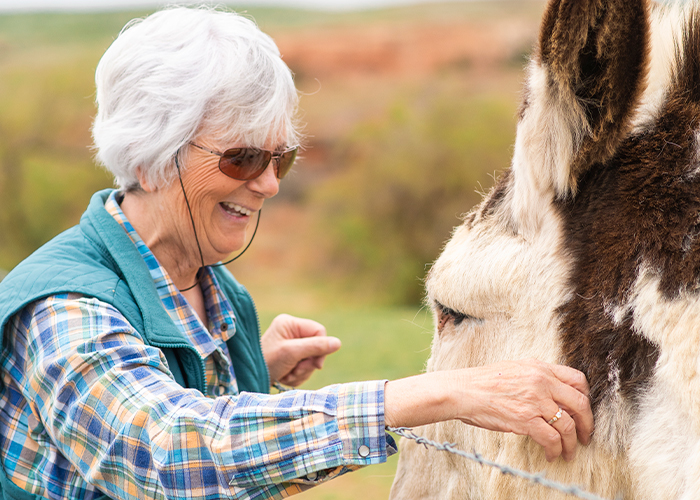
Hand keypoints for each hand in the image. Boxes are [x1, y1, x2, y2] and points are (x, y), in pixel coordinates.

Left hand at [261, 314, 340, 386]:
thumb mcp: (292, 353)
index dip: (321, 348)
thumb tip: (338, 343)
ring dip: (302, 372)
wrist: (250, 378)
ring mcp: (290, 345)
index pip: (319, 331)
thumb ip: (315, 347)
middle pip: (316, 347)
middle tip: (294, 370)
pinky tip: (285, 378)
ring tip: (287, 375)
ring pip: (311, 360)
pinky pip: (303, 367)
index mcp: (290, 323)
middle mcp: (290, 332)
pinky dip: (297, 376)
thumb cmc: (267, 362)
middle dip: (308, 363)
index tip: (315, 364)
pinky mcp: (289, 358)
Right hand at [384, 359, 592, 461]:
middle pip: (580, 404)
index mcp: (539, 367)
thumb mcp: (514, 369)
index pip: (577, 379)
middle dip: (587, 423)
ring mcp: (535, 401)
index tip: (583, 410)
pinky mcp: (525, 420)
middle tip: (586, 435)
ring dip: (572, 443)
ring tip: (569, 452)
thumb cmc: (483, 381)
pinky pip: (551, 439)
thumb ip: (536, 377)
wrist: (463, 390)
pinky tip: (552, 455)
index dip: (586, 397)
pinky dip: (555, 450)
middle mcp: (541, 382)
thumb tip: (552, 393)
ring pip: (568, 425)